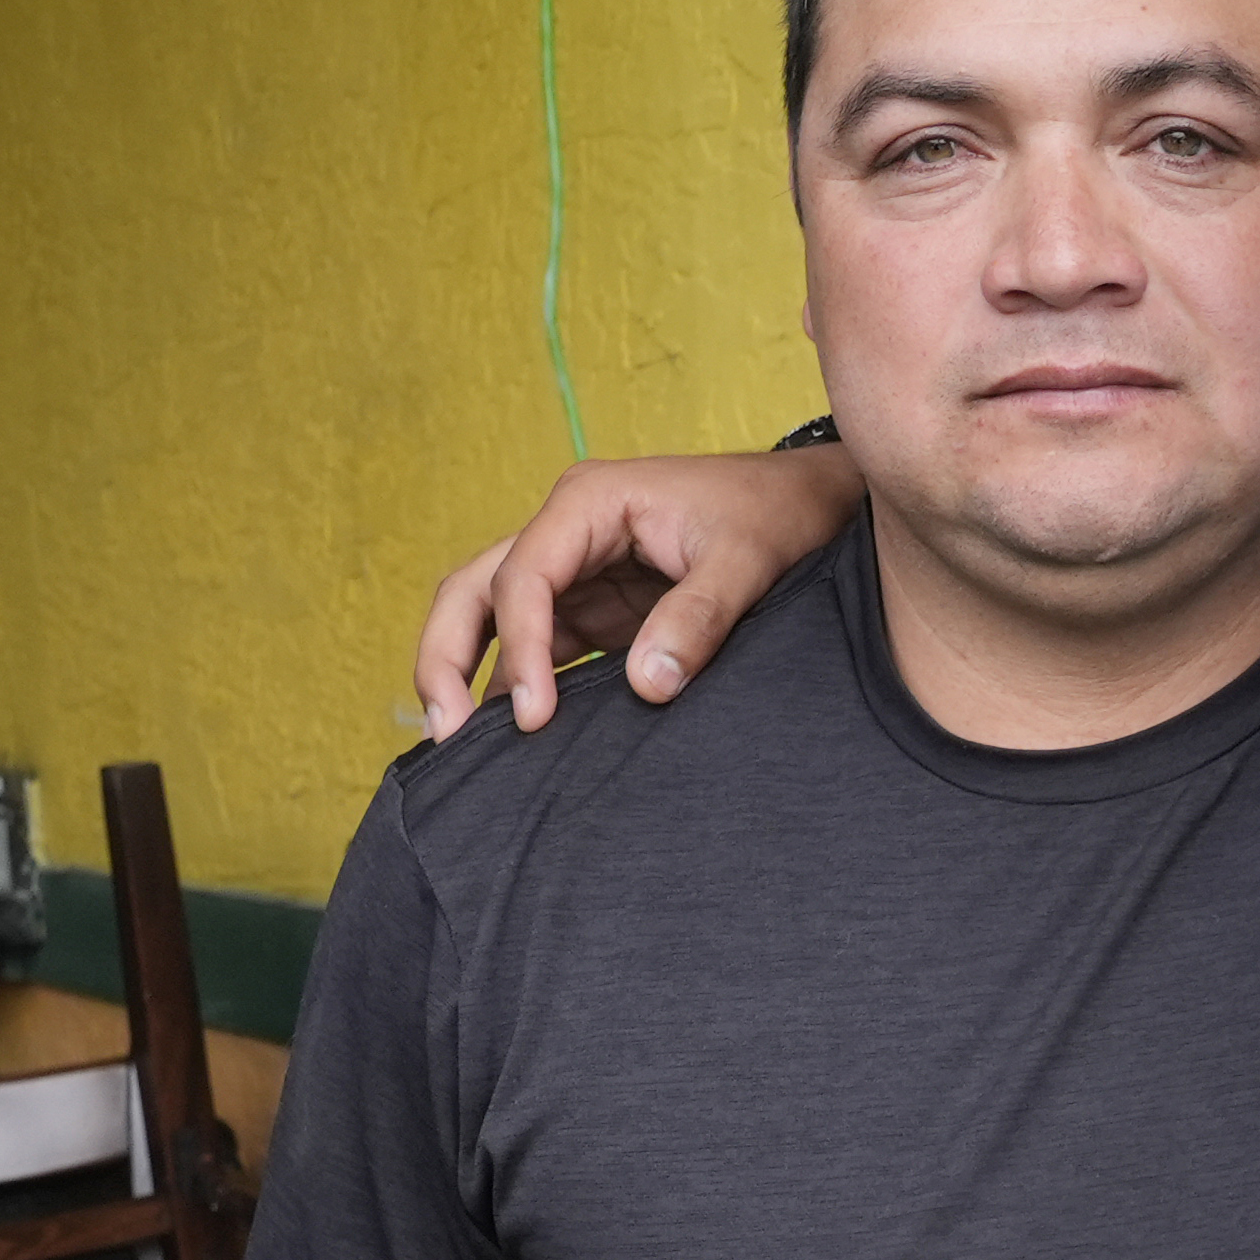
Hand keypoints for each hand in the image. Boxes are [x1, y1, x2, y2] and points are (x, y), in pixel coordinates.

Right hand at [416, 437, 871, 739]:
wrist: (812, 507)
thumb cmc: (777, 516)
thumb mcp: (748, 560)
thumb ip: (699, 618)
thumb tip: (648, 686)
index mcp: (589, 504)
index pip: (523, 578)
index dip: (520, 649)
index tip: (536, 716)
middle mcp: (567, 533)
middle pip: (473, 591)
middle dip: (447, 658)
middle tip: (447, 735)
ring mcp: (575, 573)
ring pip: (493, 622)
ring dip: (472, 680)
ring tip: (467, 756)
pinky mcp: (595, 610)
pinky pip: (539, 650)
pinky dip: (522, 690)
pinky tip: (521, 744)